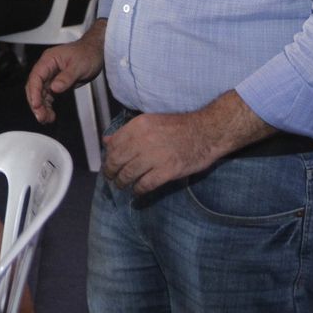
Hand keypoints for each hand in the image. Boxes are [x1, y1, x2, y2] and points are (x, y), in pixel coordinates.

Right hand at [25, 39, 103, 123]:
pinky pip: (48, 96)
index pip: (36, 77)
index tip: (36, 105)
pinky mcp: (56, 83)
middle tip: (41, 116)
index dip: (34, 92)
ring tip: (46, 119)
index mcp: (49, 60)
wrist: (96, 52)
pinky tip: (50, 114)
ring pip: (40, 94)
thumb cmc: (87, 53)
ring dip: (41, 107)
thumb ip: (66, 77)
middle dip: (36, 103)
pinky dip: (47, 106)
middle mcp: (47, 68)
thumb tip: (54, 88)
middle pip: (35, 87)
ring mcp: (51, 76)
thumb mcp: (79, 66)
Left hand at [101, 112, 220, 194]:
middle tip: (111, 178)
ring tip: (122, 185)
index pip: (113, 145)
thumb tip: (106, 141)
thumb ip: (127, 132)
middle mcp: (143, 140)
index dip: (108, 157)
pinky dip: (139, 190)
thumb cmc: (178, 127)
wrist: (206, 132)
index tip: (109, 164)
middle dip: (111, 172)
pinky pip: (146, 184)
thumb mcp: (150, 122)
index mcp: (138, 126)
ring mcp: (155, 156)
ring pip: (129, 174)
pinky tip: (138, 191)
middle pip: (117, 161)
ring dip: (122, 183)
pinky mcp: (168, 171)